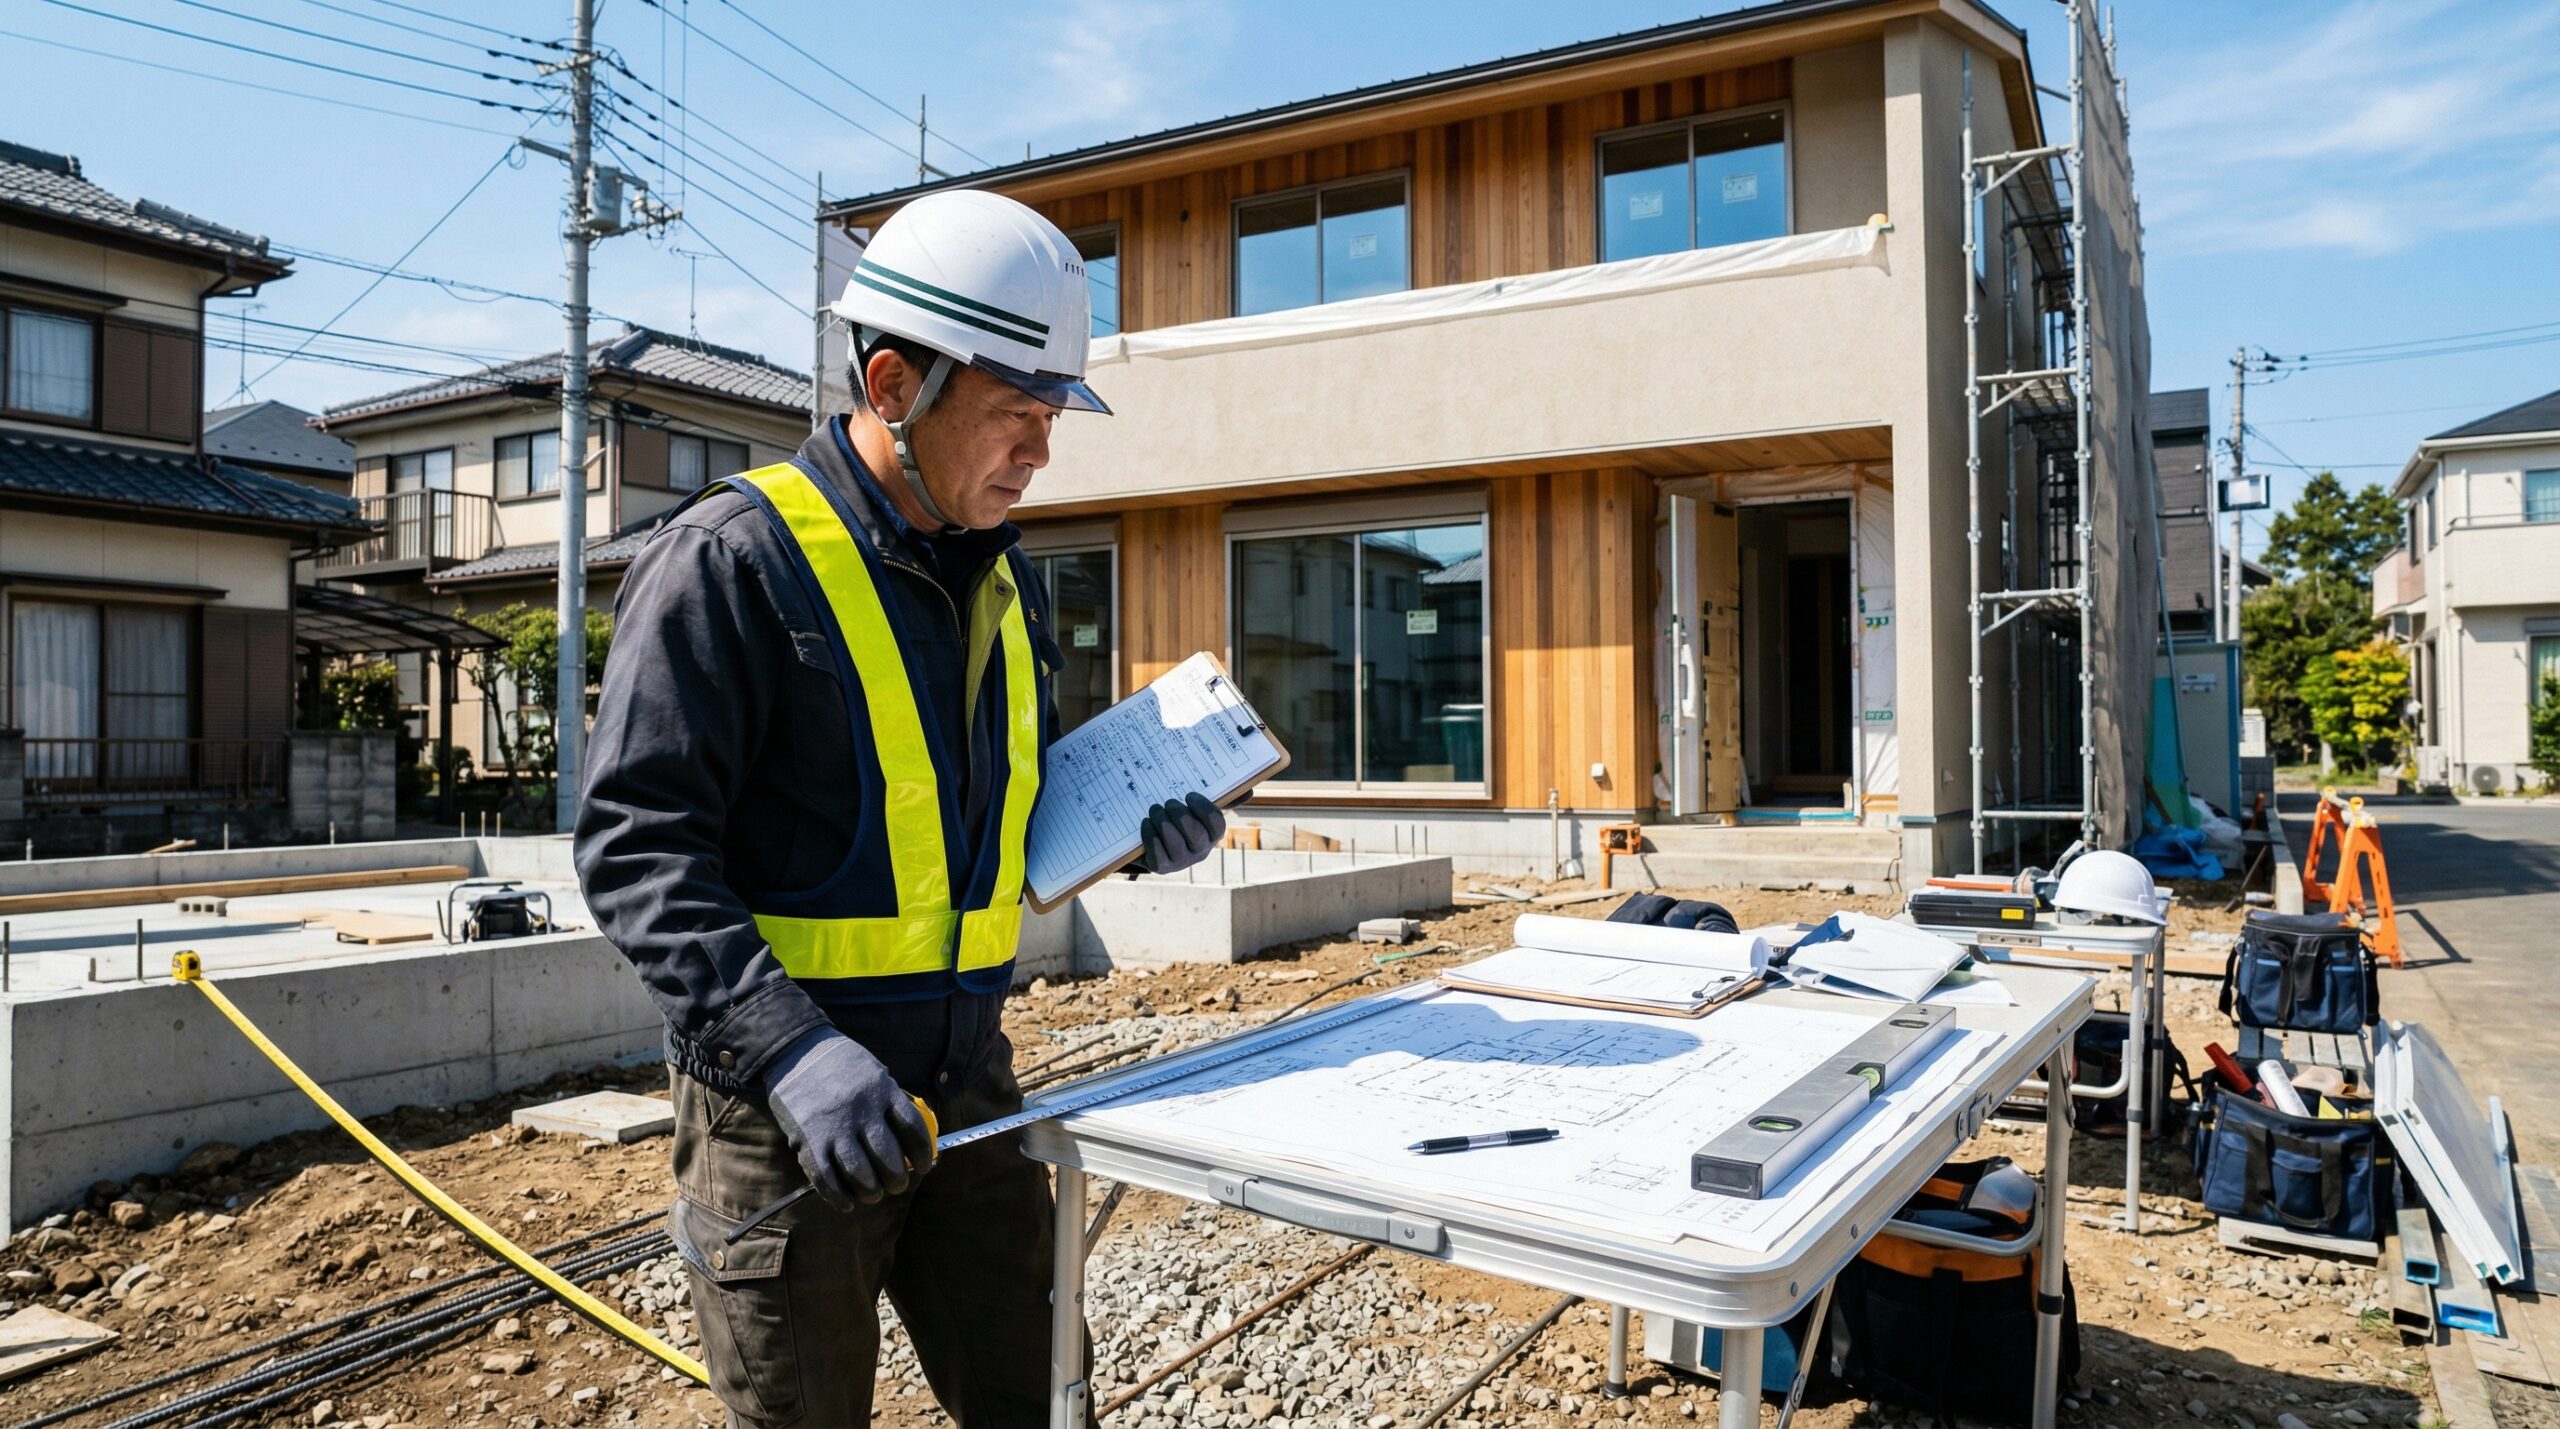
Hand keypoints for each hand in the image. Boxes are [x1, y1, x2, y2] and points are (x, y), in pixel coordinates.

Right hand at [759, 1029, 933, 1208]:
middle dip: (897, 1179)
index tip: (925, 1167)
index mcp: (882, 1091)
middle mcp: (861, 1110)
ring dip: (871, 1191)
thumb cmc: (841, 1065)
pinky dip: (839, 1197)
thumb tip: (912, 1141)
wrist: (795, 1051)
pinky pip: (826, 1178)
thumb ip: (891, 1103)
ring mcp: (833, 1126)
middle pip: (889, 1157)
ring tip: (873, 1193)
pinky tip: (847, 1202)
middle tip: (896, 1184)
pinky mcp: (808, 1140)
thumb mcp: (874, 1073)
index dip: (922, 1154)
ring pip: (860, 1173)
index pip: (914, 1129)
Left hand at [1139, 791, 1224, 874]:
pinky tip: (1146, 822)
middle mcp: (1200, 851)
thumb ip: (1205, 800)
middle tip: (1168, 803)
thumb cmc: (1178, 822)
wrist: (1156, 846)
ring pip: (1175, 843)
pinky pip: (1157, 852)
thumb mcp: (1192, 810)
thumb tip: (1235, 788)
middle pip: (1196, 834)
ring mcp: (1181, 861)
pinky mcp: (1162, 867)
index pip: (1217, 823)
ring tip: (1154, 810)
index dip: (1203, 807)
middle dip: (1179, 814)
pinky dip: (1149, 834)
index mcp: (1212, 835)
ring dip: (1162, 821)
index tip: (1188, 795)